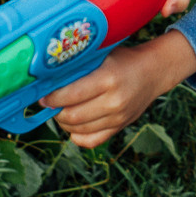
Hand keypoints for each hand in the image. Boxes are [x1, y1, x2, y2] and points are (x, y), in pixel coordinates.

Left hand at [40, 30, 195, 147]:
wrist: (153, 72)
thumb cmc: (123, 60)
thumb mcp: (102, 55)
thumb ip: (79, 66)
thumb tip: (47, 76)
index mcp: (108, 79)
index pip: (70, 95)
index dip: (51, 98)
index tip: (43, 95)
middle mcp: (114, 102)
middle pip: (71, 116)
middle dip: (55, 111)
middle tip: (49, 103)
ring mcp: (118, 118)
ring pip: (78, 130)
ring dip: (63, 122)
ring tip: (61, 110)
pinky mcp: (119, 128)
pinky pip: (90, 141)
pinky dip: (77, 135)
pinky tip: (74, 123)